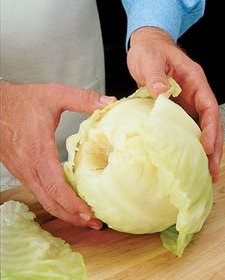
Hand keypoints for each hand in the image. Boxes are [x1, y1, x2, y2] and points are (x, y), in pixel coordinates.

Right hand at [0, 82, 115, 226]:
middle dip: (73, 217)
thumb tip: (109, 101)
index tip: (90, 215)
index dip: (73, 204)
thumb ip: (82, 98)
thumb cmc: (23, 101)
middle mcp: (29, 167)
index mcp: (38, 151)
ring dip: (64, 212)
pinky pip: (38, 192)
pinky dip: (54, 202)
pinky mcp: (21, 170)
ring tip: (84, 218)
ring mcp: (23, 171)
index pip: (55, 187)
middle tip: (95, 224)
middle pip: (50, 201)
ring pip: (43, 200)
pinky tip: (66, 201)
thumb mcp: (54, 95)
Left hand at [127, 27, 222, 181]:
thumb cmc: (150, 50)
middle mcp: (194, 93)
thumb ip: (156, 76)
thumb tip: (162, 92)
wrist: (145, 47)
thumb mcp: (151, 60)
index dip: (211, 128)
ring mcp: (185, 101)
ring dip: (202, 149)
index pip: (209, 106)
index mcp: (194, 80)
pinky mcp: (175, 107)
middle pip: (209, 122)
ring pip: (199, 127)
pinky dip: (188, 143)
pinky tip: (186, 157)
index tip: (208, 147)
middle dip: (213, 147)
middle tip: (211, 171)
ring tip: (203, 172)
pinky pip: (185, 126)